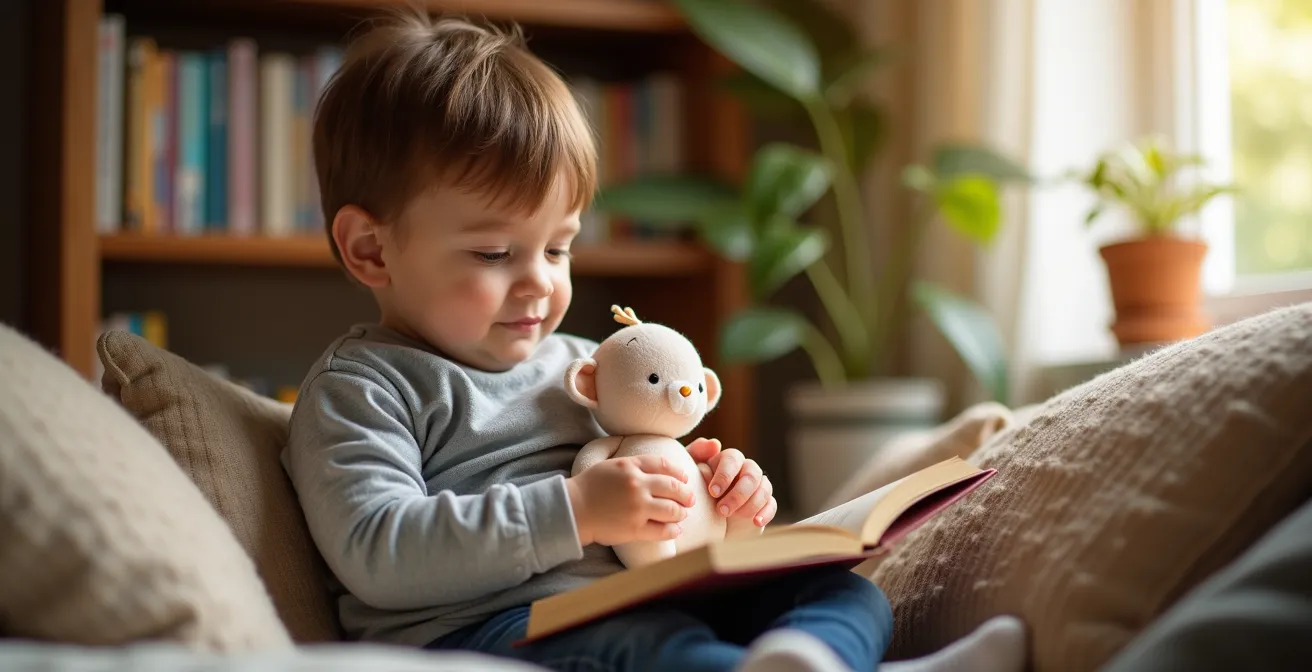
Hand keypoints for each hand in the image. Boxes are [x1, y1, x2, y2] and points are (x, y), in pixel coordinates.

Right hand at [566, 454, 695, 546]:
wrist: (573, 509)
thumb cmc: (590, 486)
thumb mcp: (612, 465)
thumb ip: (636, 464)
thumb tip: (660, 468)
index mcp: (631, 466)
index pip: (665, 465)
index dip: (679, 473)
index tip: (684, 479)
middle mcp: (637, 485)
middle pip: (674, 487)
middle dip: (686, 494)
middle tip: (690, 499)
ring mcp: (637, 508)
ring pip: (673, 510)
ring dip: (682, 513)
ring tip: (682, 514)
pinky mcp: (635, 529)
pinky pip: (663, 531)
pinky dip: (673, 530)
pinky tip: (675, 530)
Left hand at [687, 439, 776, 527]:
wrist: (705, 519)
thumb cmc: (695, 491)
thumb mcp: (689, 473)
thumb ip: (697, 454)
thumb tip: (715, 444)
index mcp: (728, 460)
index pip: (733, 459)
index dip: (724, 475)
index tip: (712, 492)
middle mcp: (746, 470)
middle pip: (752, 474)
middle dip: (738, 493)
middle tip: (722, 510)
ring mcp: (758, 486)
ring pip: (764, 488)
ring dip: (750, 504)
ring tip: (734, 517)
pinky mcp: (765, 503)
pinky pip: (772, 504)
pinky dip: (766, 512)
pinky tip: (756, 521)